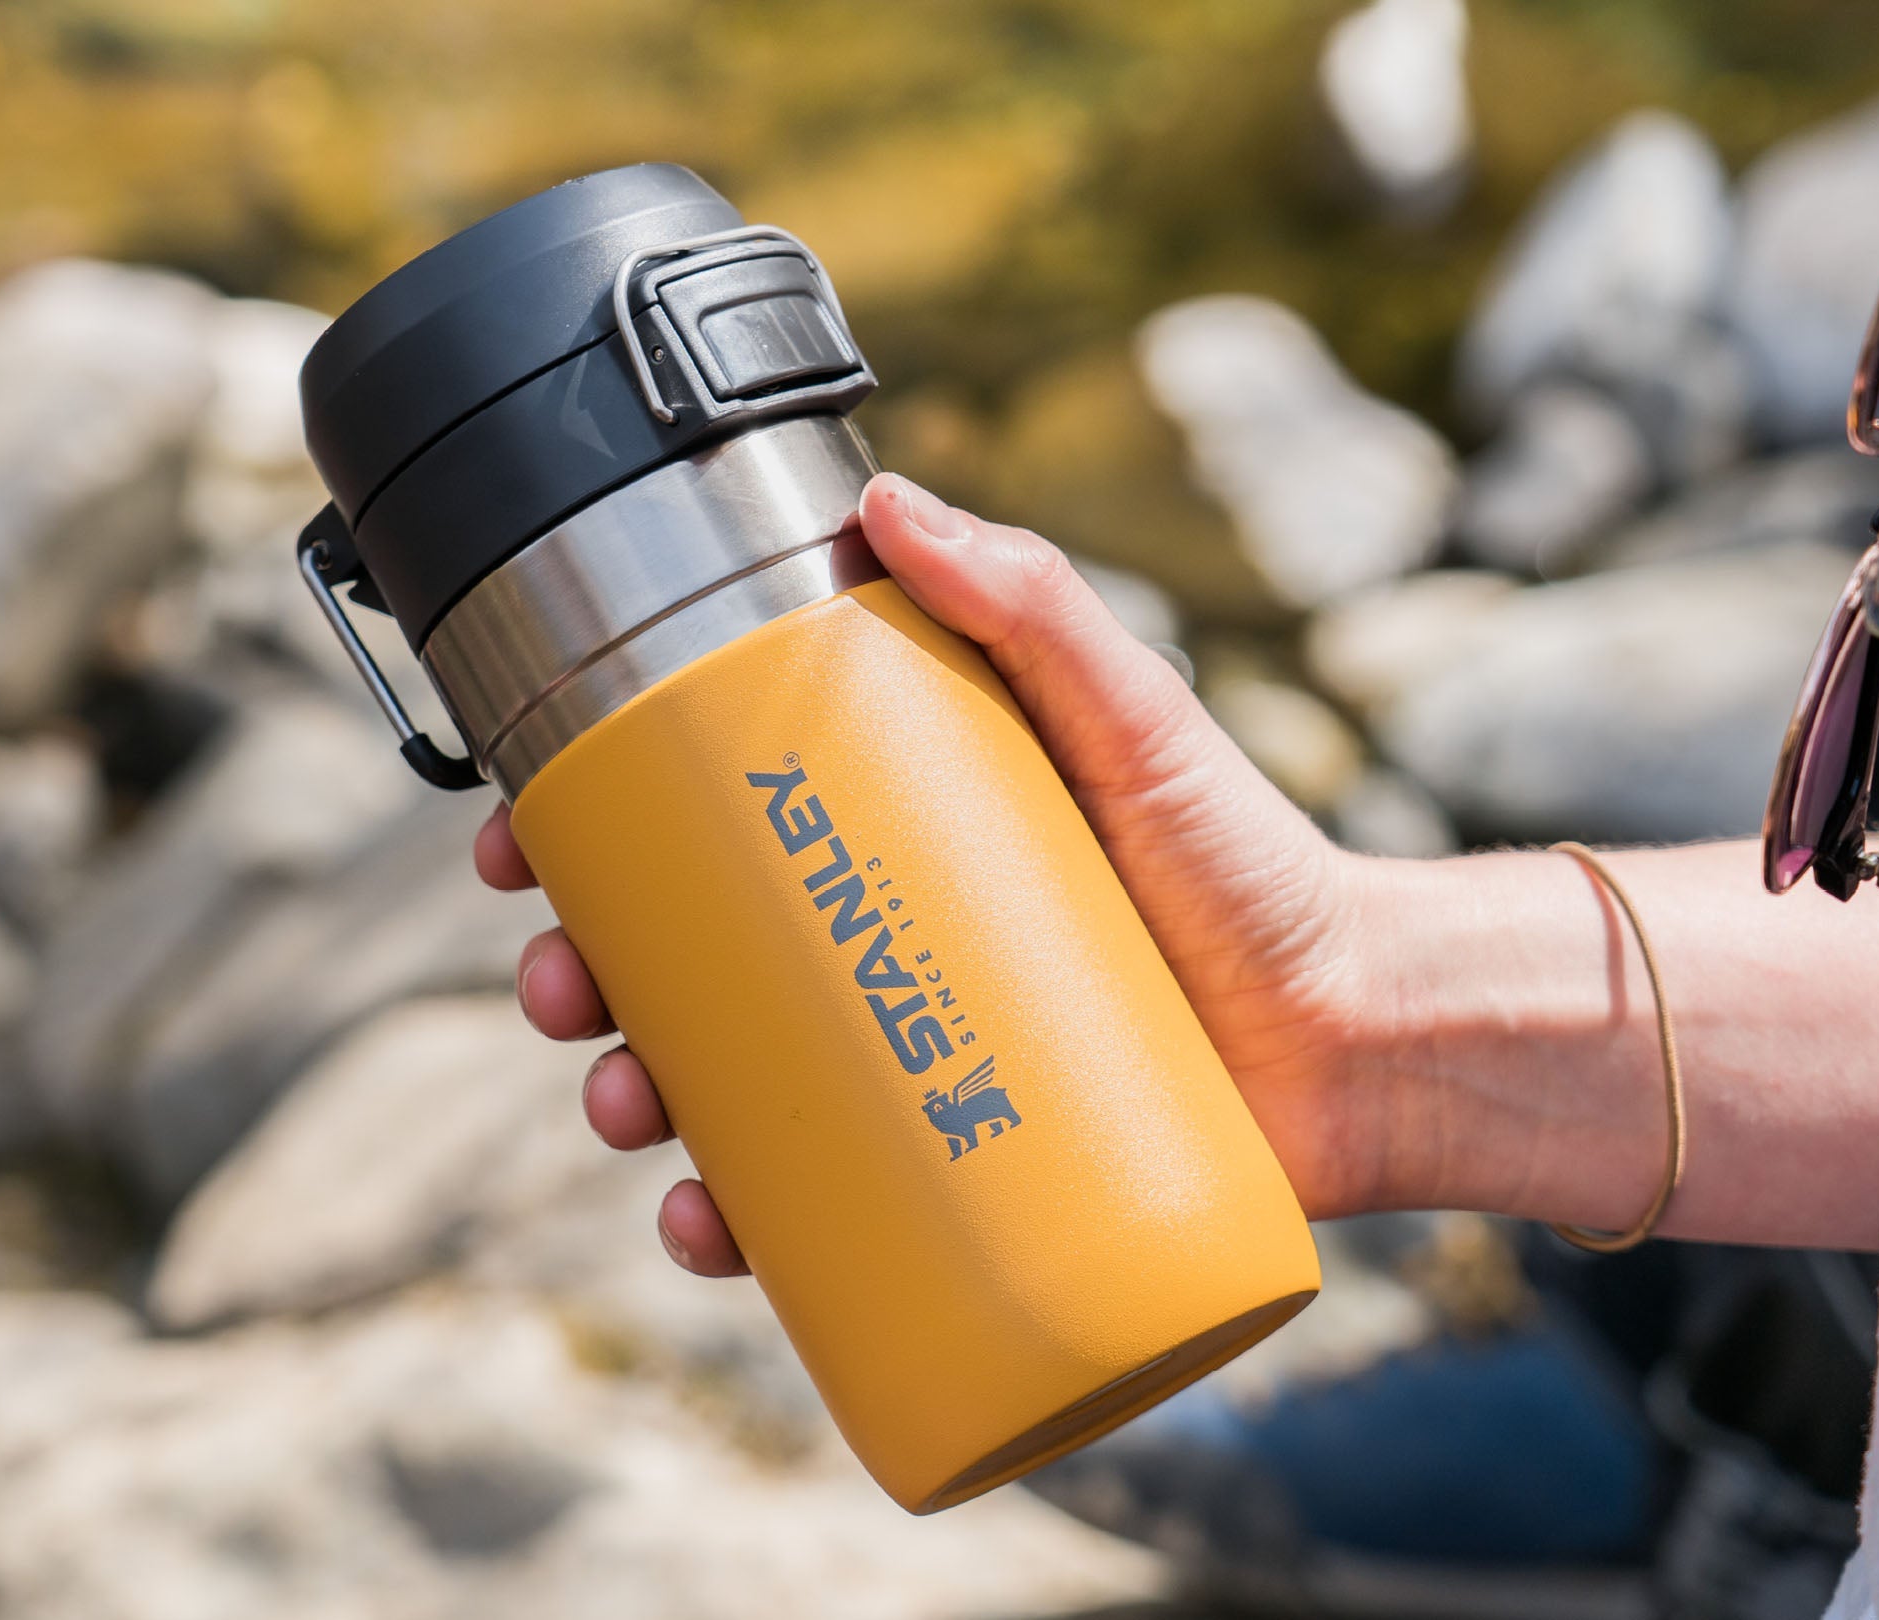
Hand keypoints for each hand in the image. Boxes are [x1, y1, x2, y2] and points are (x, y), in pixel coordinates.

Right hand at [480, 473, 1415, 1275]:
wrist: (1363, 1041)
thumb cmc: (1252, 868)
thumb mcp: (1133, 718)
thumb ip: (1031, 601)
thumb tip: (886, 497)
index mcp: (878, 837)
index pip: (690, 829)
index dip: (579, 837)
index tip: (516, 838)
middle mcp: (869, 952)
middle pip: (674, 966)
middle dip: (579, 978)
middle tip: (563, 988)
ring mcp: (900, 1070)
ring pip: (715, 1091)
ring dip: (630, 1102)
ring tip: (630, 1110)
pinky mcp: (944, 1180)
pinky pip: (803, 1219)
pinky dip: (727, 1229)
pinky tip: (699, 1227)